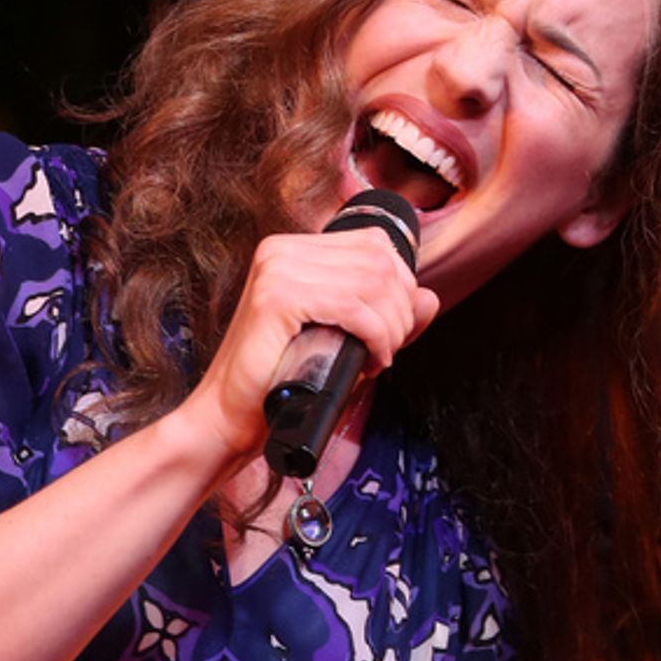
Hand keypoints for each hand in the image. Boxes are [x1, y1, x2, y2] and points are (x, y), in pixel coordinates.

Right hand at [178, 227, 439, 460]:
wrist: (230, 417)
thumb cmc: (281, 383)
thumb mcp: (344, 342)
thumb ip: (387, 318)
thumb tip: (430, 297)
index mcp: (291, 249)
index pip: (374, 243)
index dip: (400, 286)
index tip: (392, 330)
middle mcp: (281, 250)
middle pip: (380, 261)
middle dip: (400, 311)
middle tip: (386, 351)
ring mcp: (276, 269)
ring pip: (373, 282)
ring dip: (390, 328)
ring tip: (376, 358)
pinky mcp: (276, 298)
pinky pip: (353, 307)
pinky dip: (375, 336)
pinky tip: (369, 360)